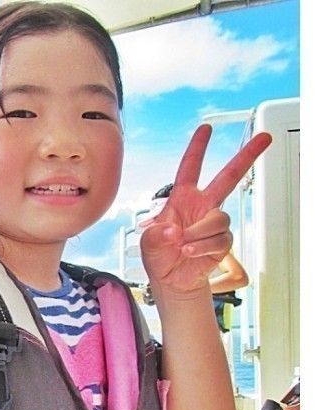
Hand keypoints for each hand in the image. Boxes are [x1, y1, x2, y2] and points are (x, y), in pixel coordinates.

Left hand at [140, 124, 271, 295]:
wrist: (171, 279)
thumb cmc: (158, 256)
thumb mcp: (148, 242)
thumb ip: (156, 234)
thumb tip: (173, 231)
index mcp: (181, 198)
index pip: (190, 168)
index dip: (198, 148)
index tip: (206, 128)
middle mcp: (201, 206)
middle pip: (228, 177)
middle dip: (246, 156)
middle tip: (264, 138)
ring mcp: (212, 223)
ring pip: (219, 218)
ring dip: (199, 233)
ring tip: (183, 244)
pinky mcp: (221, 241)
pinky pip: (219, 239)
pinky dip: (202, 247)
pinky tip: (190, 251)